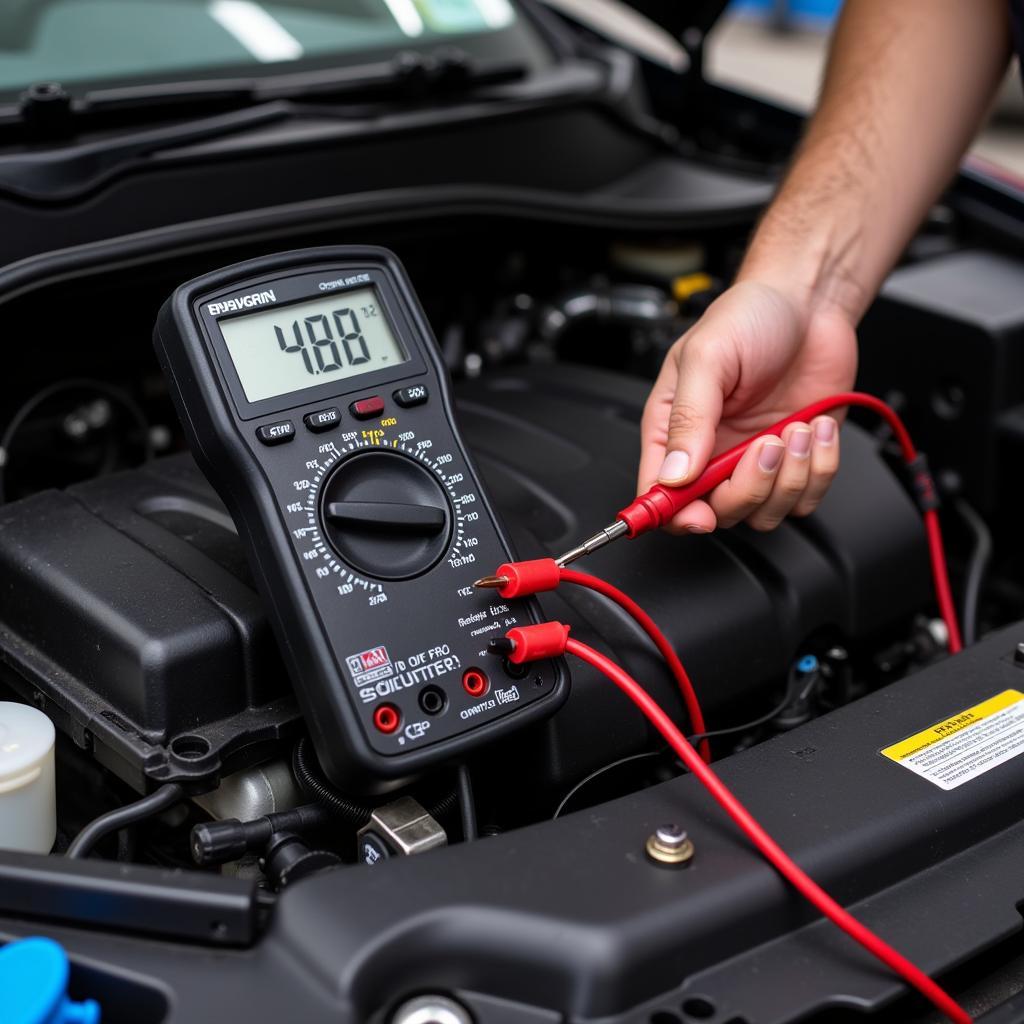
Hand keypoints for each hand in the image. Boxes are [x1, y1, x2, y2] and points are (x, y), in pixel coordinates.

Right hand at [638, 279, 857, 532]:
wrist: (810, 302)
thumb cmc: (750, 316)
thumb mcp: (708, 357)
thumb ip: (689, 417)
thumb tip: (673, 474)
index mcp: (674, 430)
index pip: (660, 493)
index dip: (675, 515)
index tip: (698, 514)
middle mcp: (712, 453)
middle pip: (716, 513)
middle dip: (746, 489)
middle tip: (764, 446)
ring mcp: (755, 461)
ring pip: (764, 513)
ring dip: (788, 478)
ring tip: (795, 429)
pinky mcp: (797, 462)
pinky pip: (807, 499)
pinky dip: (820, 470)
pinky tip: (817, 429)